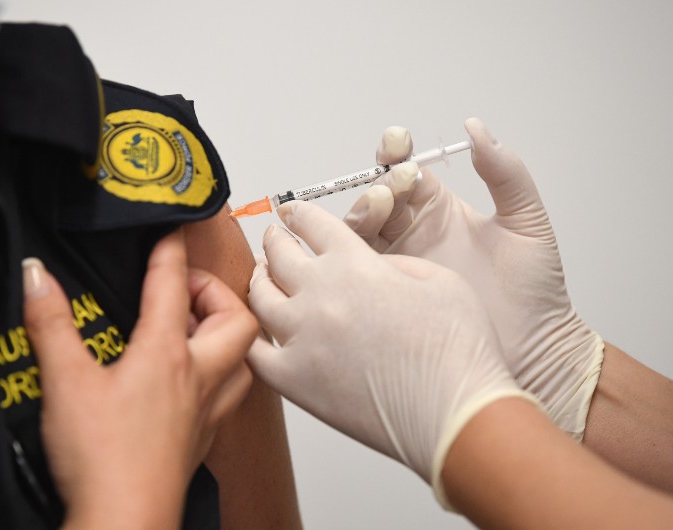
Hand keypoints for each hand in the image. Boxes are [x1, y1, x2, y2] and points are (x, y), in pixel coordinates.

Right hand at [22, 228, 256, 528]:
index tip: (168, 229)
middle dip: (216, 293)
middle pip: (236, 318)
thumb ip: (51, 324)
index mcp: (166, 355)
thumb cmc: (104, 459)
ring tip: (195, 329)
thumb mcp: (65, 382)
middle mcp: (198, 377)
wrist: (125, 519)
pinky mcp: (202, 436)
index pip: (173, 284)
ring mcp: (206, 409)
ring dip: (226, 334)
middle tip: (184, 292)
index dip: (169, 249)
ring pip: (243, 358)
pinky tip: (190, 380)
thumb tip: (37, 277)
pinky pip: (229, 393)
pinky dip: (219, 373)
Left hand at [247, 200, 536, 506]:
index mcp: (355, 264)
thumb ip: (392, 262)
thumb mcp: (438, 278)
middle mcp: (320, 294)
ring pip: (259, 298)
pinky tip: (259, 331)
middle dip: (275, 239)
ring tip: (263, 277)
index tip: (291, 212)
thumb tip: (366, 266)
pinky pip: (255, 352)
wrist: (456, 413)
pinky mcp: (294, 380)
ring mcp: (302, 338)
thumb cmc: (457, 353)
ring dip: (259, 280)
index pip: (312, 224)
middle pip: (278, 254)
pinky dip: (253, 336)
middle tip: (275, 238)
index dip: (298, 213)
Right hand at [343, 118, 602, 439]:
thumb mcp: (527, 224)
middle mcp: (412, 235)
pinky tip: (352, 245)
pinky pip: (355, 270)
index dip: (396, 154)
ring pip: (359, 230)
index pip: (407, 173)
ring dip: (360, 211)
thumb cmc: (537, 294)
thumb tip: (476, 129)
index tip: (397, 143)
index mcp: (441, 212)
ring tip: (377, 208)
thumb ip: (506, 175)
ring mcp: (396, 266)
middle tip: (392, 188)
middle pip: (376, 198)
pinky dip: (345, 253)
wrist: (533, 353)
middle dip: (377, 185)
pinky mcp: (385, 297)